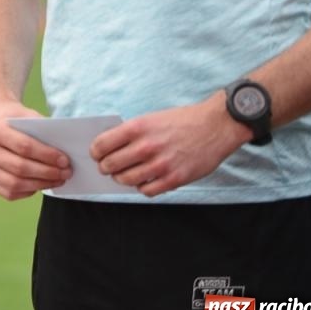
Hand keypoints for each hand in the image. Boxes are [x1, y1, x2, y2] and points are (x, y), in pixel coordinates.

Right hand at [0, 100, 71, 199]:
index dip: (47, 156)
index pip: (24, 147)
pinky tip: (41, 184)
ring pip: (15, 184)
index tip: (65, 160)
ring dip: (41, 184)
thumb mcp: (28, 116)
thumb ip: (43, 132)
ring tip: (58, 180)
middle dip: (48, 172)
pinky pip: (10, 193)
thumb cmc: (16, 120)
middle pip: (20, 167)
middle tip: (66, 173)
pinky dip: (29, 191)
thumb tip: (64, 155)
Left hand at [91, 93, 247, 197]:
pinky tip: (144, 181)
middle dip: (105, 167)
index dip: (95, 152)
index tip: (96, 155)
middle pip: (111, 165)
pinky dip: (141, 188)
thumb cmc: (181, 121)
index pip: (102, 144)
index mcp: (138, 128)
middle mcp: (147, 146)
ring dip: (121, 179)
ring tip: (123, 175)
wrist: (215, 126)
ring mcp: (161, 165)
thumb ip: (131, 133)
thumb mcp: (151, 118)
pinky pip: (147, 191)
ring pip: (127, 180)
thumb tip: (109, 147)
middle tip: (106, 167)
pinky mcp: (175, 179)